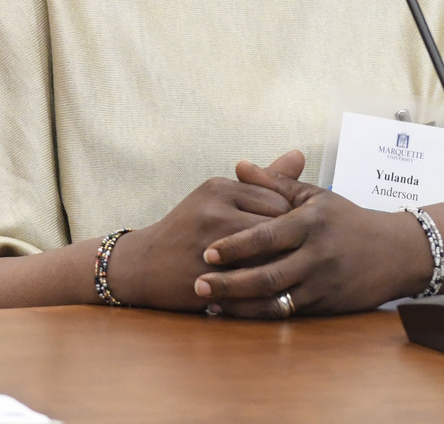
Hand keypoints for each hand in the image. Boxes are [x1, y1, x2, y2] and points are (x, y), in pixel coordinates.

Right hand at [106, 152, 301, 311]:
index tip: (290, 234)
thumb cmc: (190, 228)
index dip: (291, 221)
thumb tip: (300, 154)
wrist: (143, 265)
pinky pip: (253, 282)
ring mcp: (210, 245)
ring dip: (279, 266)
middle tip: (293, 255)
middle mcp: (214, 211)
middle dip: (289, 243)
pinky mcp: (208, 276)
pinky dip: (264, 287)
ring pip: (269, 256)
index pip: (279, 200)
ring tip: (281, 271)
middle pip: (277, 227)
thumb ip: (262, 180)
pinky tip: (266, 289)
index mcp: (218, 187)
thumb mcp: (220, 197)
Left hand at [192, 153, 432, 317]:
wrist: (397, 252)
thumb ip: (275, 182)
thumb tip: (239, 165)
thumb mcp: (314, 196)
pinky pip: (288, 313)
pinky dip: (260, 314)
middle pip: (267, 274)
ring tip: (210, 304)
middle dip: (229, 282)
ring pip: (275, 300)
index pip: (266, 234)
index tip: (207, 250)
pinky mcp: (326, 305)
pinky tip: (237, 313)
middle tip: (198, 283)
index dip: (235, 245)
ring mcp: (322, 283)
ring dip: (240, 304)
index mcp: (310, 223)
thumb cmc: (348, 219)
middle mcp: (316, 255)